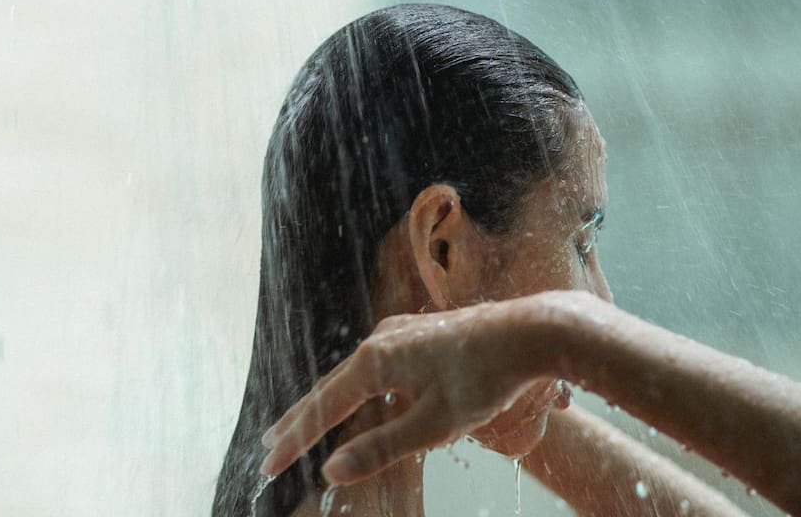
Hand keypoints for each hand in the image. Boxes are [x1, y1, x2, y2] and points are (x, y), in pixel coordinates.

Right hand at [258, 298, 565, 484]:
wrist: (531, 331)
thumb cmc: (485, 378)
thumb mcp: (434, 425)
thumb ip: (381, 447)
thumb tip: (332, 469)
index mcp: (376, 361)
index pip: (323, 407)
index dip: (295, 439)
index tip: (269, 464)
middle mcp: (381, 339)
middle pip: (331, 386)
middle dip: (301, 419)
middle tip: (271, 445)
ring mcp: (401, 331)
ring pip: (353, 372)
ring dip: (328, 401)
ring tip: (306, 422)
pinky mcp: (419, 333)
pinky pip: (376, 363)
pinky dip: (356, 387)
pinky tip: (361, 396)